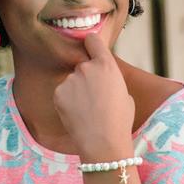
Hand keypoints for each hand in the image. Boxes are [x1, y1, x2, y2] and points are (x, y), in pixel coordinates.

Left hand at [53, 31, 134, 160]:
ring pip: (72, 82)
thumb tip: (104, 80)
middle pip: (82, 66)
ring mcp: (70, 80)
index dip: (91, 45)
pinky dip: (66, 102)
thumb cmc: (120, 121)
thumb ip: (111, 80)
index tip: (89, 50)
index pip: (92, 40)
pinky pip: (62, 93)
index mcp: (106, 65)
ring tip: (86, 111)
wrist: (103, 142)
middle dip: (85, 78)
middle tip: (93, 98)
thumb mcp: (125, 94)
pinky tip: (76, 115)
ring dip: (76, 91)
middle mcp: (86, 68)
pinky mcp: (58, 93)